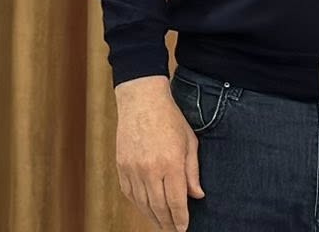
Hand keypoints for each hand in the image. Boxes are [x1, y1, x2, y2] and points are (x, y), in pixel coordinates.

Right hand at [114, 76, 203, 228]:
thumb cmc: (169, 118)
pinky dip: (138, 205)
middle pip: (159, 207)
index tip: (183, 228)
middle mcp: (150, 169)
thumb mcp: (189, 142)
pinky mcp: (122, 166)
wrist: (142, 100)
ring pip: (143, 204)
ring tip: (161, 223)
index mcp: (171, 163)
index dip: (180, 219)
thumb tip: (197, 195)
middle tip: (172, 229)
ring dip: (152, 217)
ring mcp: (133, 169)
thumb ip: (192, 171)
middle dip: (167, 222)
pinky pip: (129, 193)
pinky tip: (145, 208)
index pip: (177, 202)